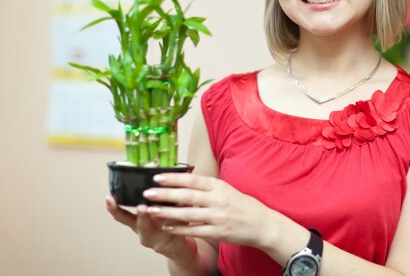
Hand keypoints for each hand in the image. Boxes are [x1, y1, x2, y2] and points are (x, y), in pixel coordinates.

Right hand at [106, 196, 198, 268]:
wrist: (177, 244)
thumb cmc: (163, 223)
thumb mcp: (153, 210)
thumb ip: (151, 195)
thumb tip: (153, 167)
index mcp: (137, 222)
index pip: (122, 216)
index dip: (114, 208)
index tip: (108, 198)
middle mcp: (144, 232)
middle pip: (140, 224)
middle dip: (141, 215)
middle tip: (141, 207)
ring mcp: (158, 239)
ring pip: (162, 229)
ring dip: (165, 219)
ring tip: (165, 210)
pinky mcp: (172, 241)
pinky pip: (177, 229)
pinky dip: (180, 218)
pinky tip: (184, 208)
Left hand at [143, 173, 274, 248]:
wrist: (262, 224)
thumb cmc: (242, 205)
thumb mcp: (226, 189)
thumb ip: (207, 186)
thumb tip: (184, 179)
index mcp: (219, 186)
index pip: (193, 179)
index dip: (174, 178)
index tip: (157, 177)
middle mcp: (218, 200)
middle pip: (187, 196)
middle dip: (165, 194)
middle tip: (148, 193)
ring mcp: (217, 217)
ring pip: (188, 214)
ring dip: (168, 212)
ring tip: (152, 210)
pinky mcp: (218, 232)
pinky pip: (194, 230)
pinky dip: (179, 229)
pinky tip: (167, 227)